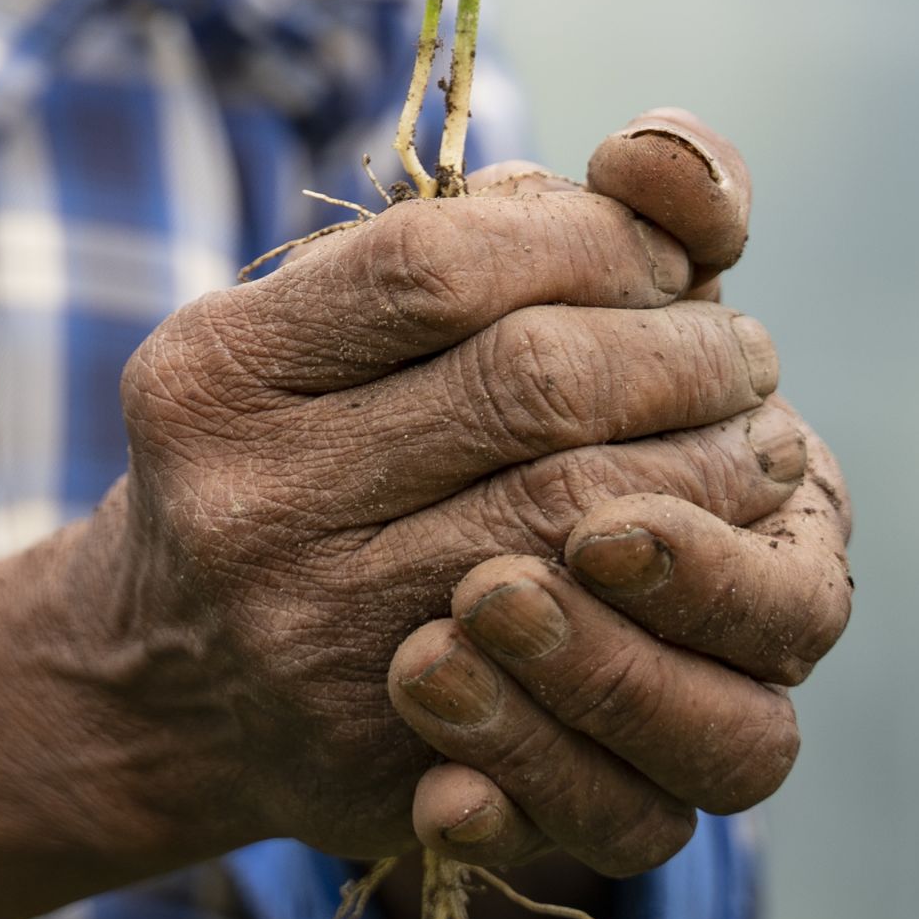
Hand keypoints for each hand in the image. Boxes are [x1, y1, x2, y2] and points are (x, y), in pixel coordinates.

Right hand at [59, 165, 805, 862]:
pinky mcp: (390, 747)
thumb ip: (480, 225)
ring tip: (755, 437)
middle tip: (744, 354)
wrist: (164, 679)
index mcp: (218, 369)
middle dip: (679, 353)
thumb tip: (661, 171)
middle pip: (530, 384)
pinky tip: (717, 545)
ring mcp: (312, 635)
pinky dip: (679, 582)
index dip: (591, 241)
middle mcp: (249, 499)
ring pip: (574, 515)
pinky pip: (584, 649)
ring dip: (708, 462)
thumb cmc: (288, 451)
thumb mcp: (317, 321)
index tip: (667, 256)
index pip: (443, 264)